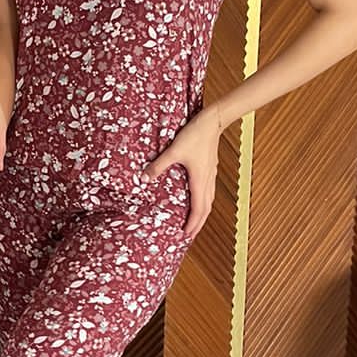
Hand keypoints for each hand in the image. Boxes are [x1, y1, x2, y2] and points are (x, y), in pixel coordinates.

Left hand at [142, 106, 222, 238]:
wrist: (213, 121)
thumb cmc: (195, 135)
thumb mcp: (174, 151)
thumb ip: (158, 165)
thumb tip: (143, 178)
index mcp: (199, 181)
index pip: (198, 210)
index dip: (192, 224)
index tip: (185, 235)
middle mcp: (207, 181)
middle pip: (206, 209)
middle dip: (198, 224)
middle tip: (189, 235)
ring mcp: (211, 175)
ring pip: (209, 201)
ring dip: (202, 214)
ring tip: (194, 222)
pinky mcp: (210, 168)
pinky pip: (208, 191)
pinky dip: (203, 201)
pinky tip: (197, 198)